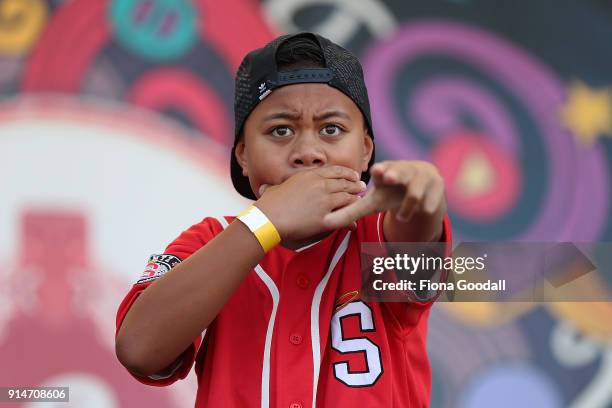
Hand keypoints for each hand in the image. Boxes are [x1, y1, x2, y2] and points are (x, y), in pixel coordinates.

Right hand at [255, 166, 366, 240]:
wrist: (269, 218)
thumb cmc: (268, 205)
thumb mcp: (274, 189)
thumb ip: (276, 188)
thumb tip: (264, 189)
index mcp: (308, 176)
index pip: (333, 171)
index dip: (345, 172)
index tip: (351, 174)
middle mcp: (319, 185)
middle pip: (343, 181)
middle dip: (354, 183)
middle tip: (361, 185)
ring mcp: (324, 200)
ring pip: (347, 195)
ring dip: (355, 196)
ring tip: (361, 197)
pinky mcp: (325, 217)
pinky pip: (344, 213)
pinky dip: (352, 211)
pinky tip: (356, 211)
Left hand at [322, 161, 446, 237]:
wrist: (424, 184)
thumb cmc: (391, 193)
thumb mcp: (372, 202)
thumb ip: (350, 211)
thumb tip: (324, 224)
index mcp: (385, 173)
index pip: (381, 170)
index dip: (380, 171)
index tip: (377, 171)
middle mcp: (403, 172)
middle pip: (400, 172)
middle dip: (395, 174)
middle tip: (389, 177)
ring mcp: (421, 178)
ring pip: (415, 191)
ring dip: (408, 204)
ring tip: (402, 217)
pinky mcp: (436, 186)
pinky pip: (432, 200)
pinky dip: (427, 207)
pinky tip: (425, 211)